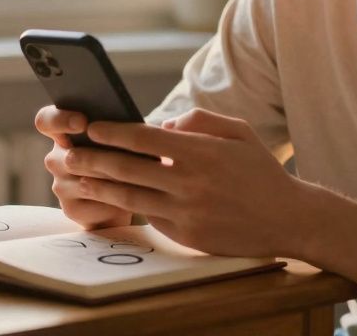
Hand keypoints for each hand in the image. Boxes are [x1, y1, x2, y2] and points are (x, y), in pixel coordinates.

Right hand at [34, 105, 133, 229]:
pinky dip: (115, 201)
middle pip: (69, 156)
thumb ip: (113, 127)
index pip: (46, 120)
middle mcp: (55, 158)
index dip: (60, 120)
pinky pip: (94, 202)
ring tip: (135, 179)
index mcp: (62, 131)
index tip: (82, 123)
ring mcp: (60, 185)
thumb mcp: (120, 135)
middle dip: (101, 159)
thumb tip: (122, 124)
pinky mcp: (70, 208)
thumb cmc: (126, 153)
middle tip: (126, 159)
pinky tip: (128, 198)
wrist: (131, 192)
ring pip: (85, 181)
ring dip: (112, 180)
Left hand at [62, 108, 308, 257]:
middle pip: (127, 169)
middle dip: (92, 160)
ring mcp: (186, 212)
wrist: (288, 218)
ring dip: (100, 187)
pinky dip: (130, 206)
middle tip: (68, 155)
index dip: (112, 132)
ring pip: (131, 197)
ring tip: (78, 179)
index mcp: (199, 152)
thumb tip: (162, 125)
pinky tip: (112, 198)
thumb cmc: (260, 170)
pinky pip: (151, 217)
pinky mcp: (186, 236)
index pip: (142, 139)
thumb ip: (198, 120)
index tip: (91, 127)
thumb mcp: (238, 131)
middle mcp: (188, 183)